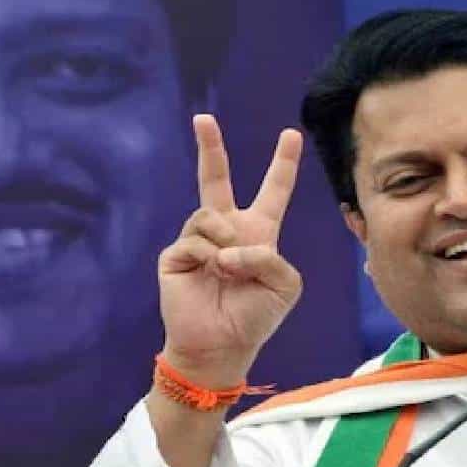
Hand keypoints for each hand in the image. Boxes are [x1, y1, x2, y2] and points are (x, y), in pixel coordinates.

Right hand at [158, 114, 303, 388]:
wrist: (221, 347)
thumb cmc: (256, 317)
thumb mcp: (284, 284)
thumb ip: (268, 255)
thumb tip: (227, 245)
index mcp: (259, 234)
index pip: (273, 192)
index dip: (283, 164)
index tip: (291, 134)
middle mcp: (227, 231)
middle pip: (216, 179)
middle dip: (210, 148)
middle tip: (203, 119)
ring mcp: (198, 241)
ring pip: (210, 214)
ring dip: (226, 240)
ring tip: (228, 269)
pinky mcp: (175, 255)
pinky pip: (195, 239)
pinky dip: (209, 256)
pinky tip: (212, 273)